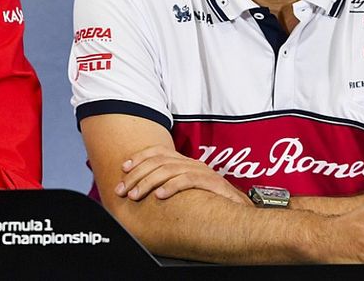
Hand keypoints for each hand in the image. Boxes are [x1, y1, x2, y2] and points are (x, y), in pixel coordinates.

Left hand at [115, 145, 248, 204]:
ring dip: (148, 183)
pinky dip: (171, 187)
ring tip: (135, 195)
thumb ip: (168, 185)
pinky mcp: (212, 182)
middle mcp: (191, 163)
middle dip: (136, 175)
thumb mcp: (185, 191)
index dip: (139, 157)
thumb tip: (142, 191)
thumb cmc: (210, 202)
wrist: (241, 211)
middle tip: (122, 190)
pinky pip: (187, 181)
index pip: (158, 151)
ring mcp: (202, 172)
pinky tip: (160, 196)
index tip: (123, 168)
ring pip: (168, 170)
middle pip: (158, 162)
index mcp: (185, 162)